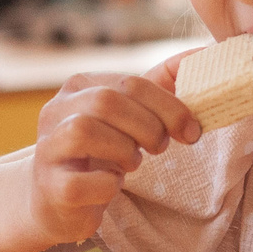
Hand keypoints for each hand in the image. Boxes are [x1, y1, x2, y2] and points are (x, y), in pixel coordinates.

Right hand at [25, 57, 200, 246]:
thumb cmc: (105, 151)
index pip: (128, 82)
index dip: (168, 106)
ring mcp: (47, 149)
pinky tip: (111, 186)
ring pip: (84, 131)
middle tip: (160, 147)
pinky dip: (106, 186)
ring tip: (131, 163)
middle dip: (147, 126)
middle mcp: (56, 111)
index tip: (191, 130)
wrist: (62, 199)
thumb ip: (163, 84)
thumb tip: (204, 52)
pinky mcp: (50, 187)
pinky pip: (80, 183)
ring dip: (123, 151)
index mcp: (80, 87)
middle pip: (106, 102)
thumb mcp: (132, 113)